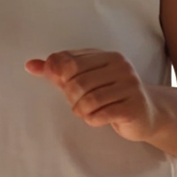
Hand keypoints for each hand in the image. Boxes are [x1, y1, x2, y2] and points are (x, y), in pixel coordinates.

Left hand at [25, 49, 158, 141]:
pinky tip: (97, 119)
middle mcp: (121, 67)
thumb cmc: (109, 95)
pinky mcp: (133, 107)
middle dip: (70, 97)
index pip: (69, 62)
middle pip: (76, 82)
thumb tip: (30, 65)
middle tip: (77, 103)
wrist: (146, 114)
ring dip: (80, 111)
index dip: (59, 77)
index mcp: (107, 56)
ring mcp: (130, 86)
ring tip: (86, 112)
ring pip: (88, 100)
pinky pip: (100, 115)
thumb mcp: (84, 78)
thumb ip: (57, 71)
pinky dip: (92, 120)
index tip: (63, 85)